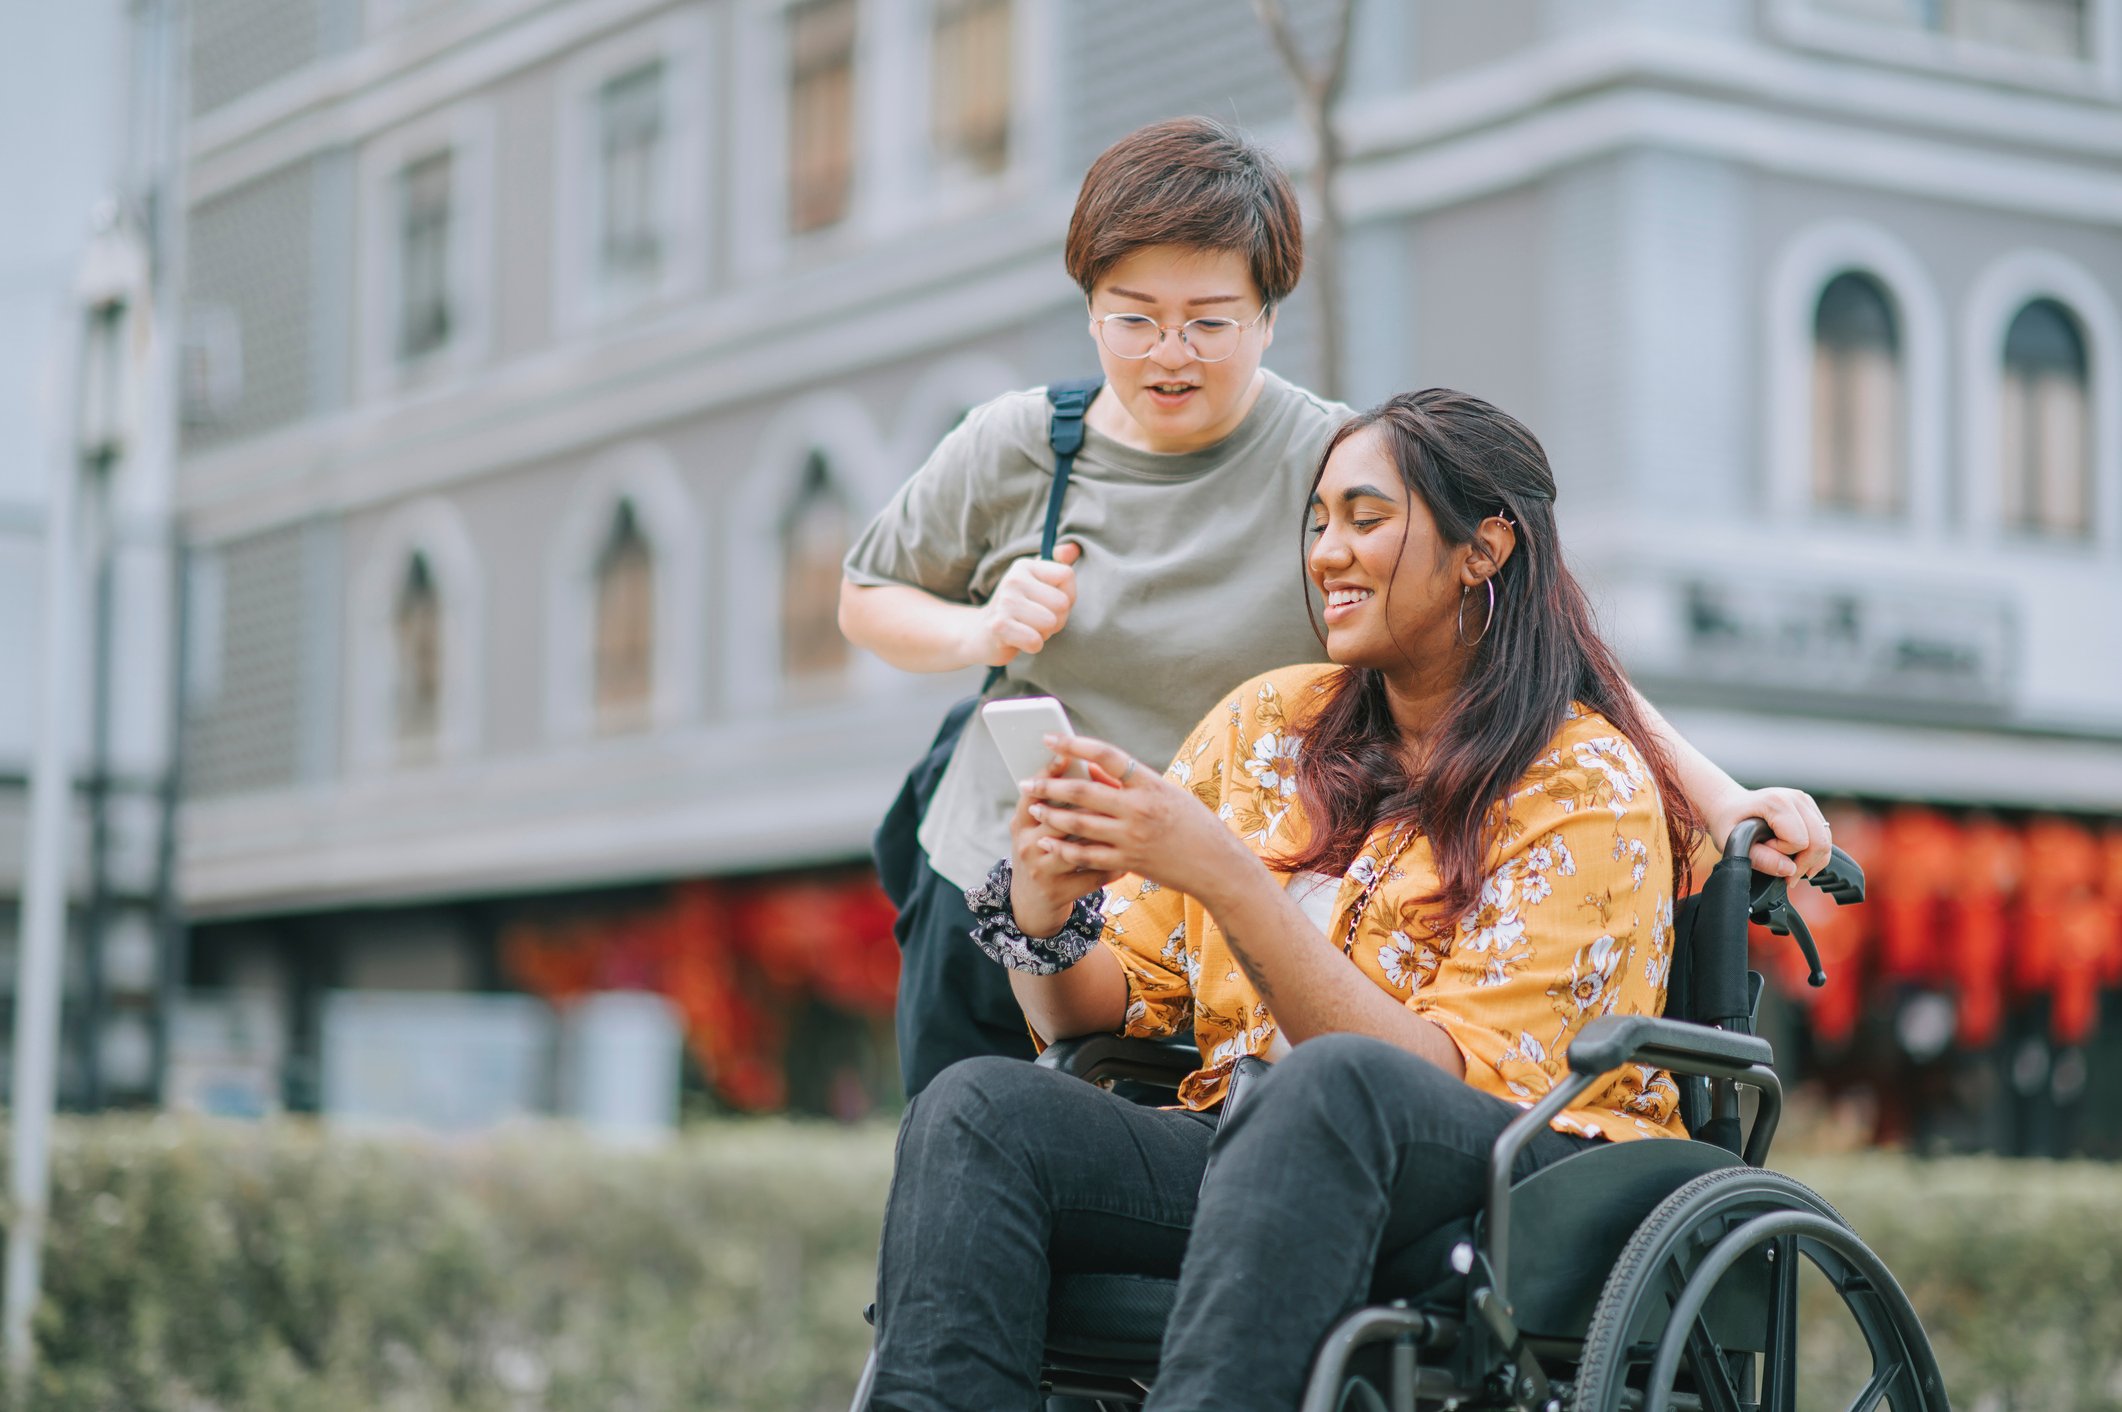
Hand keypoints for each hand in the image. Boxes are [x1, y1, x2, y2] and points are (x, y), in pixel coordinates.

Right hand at [971, 544, 1080, 666]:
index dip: (1068, 595)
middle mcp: (1013, 580)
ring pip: (1050, 623)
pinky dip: (1033, 645)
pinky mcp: (999, 626)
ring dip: (1044, 633)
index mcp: (1024, 566)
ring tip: (1028, 628)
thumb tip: (1073, 548)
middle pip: (1062, 603)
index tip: (1050, 602)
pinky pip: (1035, 641)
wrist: (981, 634)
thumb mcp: (1037, 583)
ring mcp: (1004, 602)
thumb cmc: (1019, 609)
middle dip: (1057, 619)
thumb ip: (1059, 564)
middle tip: (1037, 620)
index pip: (1066, 575)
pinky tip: (1020, 640)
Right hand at [1008, 752, 1121, 937]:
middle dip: (1088, 801)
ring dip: (1107, 833)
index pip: (1032, 793)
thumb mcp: (1036, 829)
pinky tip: (1133, 857)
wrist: (1030, 905)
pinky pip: (1094, 873)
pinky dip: (1116, 865)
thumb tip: (1089, 765)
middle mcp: (1027, 845)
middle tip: (1115, 787)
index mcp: (1021, 824)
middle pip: (1059, 816)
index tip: (1066, 753)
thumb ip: (1056, 803)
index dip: (1048, 773)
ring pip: (1079, 845)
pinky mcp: (1059, 891)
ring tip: (1130, 820)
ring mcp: (1042, 870)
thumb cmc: (1041, 854)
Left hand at [1020, 733, 1251, 903]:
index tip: (1049, 738)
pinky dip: (1064, 847)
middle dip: (1049, 785)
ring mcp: (1132, 836)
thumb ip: (1128, 784)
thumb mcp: (1165, 795)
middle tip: (1025, 781)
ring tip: (1033, 808)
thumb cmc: (1192, 824)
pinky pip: (1087, 853)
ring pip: (1080, 823)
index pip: (1107, 755)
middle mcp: (1139, 808)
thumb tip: (1092, 771)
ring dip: (1051, 815)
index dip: (1075, 745)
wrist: (1217, 865)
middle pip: (1084, 791)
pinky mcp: (1128, 860)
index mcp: (1150, 783)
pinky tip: (1047, 842)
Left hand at [1710, 786, 1832, 878]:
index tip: (1764, 849)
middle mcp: (1796, 797)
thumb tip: (1789, 870)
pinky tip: (1797, 858)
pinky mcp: (1810, 807)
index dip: (1783, 853)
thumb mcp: (1733, 843)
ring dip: (1811, 861)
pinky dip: (1814, 853)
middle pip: (1820, 842)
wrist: (1728, 804)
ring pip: (1826, 841)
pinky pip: (1824, 837)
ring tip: (1790, 867)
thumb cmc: (1728, 822)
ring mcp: (1805, 800)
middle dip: (1804, 864)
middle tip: (1786, 875)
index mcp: (1777, 802)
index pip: (1799, 841)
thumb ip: (1760, 859)